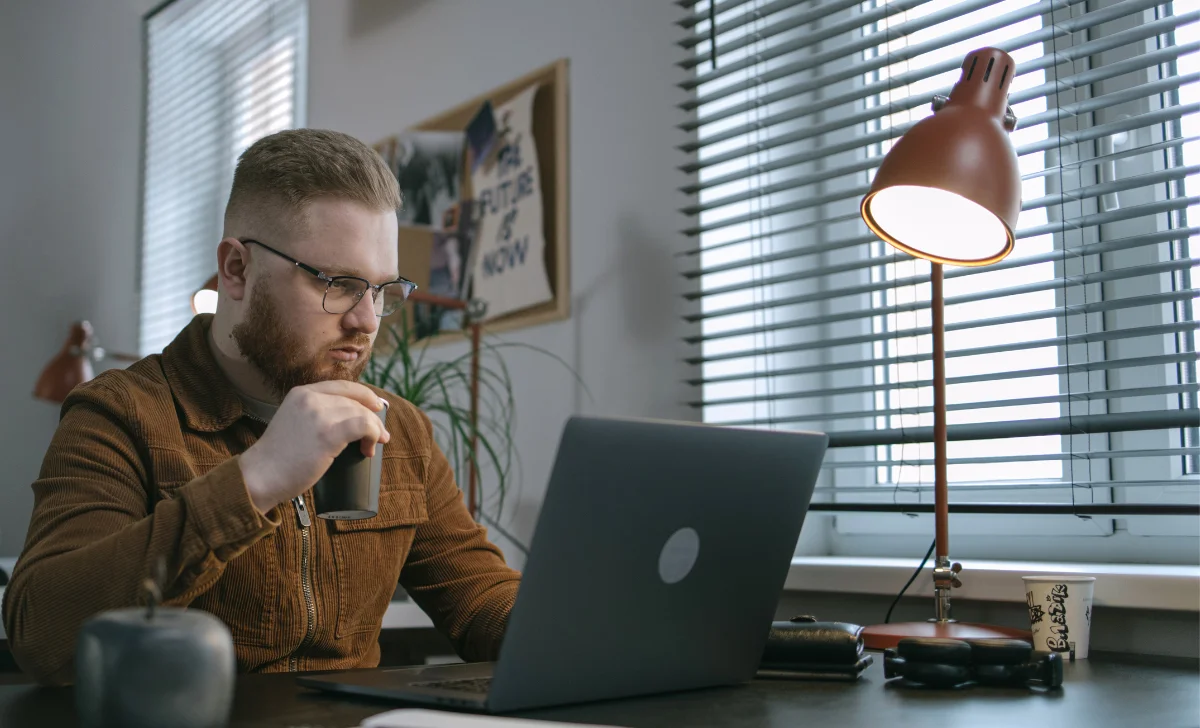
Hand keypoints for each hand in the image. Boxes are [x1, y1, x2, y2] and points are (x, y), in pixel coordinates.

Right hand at [238, 381, 390, 513]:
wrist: (260, 475)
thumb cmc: (278, 458)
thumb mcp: (293, 422)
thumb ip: (314, 415)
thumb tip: (348, 421)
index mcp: (301, 393)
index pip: (342, 386)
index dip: (364, 395)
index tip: (376, 406)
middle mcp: (310, 398)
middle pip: (355, 401)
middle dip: (373, 418)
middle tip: (380, 436)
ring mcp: (319, 414)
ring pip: (362, 413)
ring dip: (374, 430)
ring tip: (373, 446)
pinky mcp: (327, 433)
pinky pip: (363, 426)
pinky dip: (373, 436)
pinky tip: (369, 448)